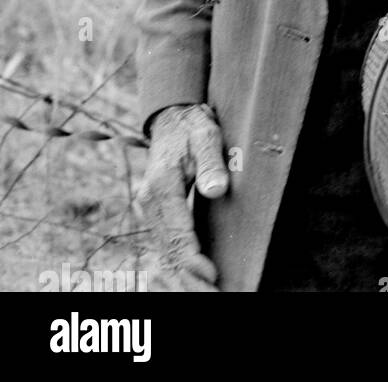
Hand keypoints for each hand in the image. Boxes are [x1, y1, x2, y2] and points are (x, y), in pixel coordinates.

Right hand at [136, 102, 227, 291]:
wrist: (172, 118)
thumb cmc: (192, 127)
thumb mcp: (206, 137)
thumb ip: (212, 163)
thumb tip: (216, 190)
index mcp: (161, 186)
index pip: (177, 232)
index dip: (193, 257)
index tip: (210, 275)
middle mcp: (149, 202)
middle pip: (167, 249)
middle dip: (188, 274)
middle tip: (211, 290)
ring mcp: (149, 208)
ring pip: (163, 250)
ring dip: (181, 273)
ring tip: (204, 289)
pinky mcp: (155, 212)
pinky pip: (164, 243)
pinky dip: (176, 262)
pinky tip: (190, 277)